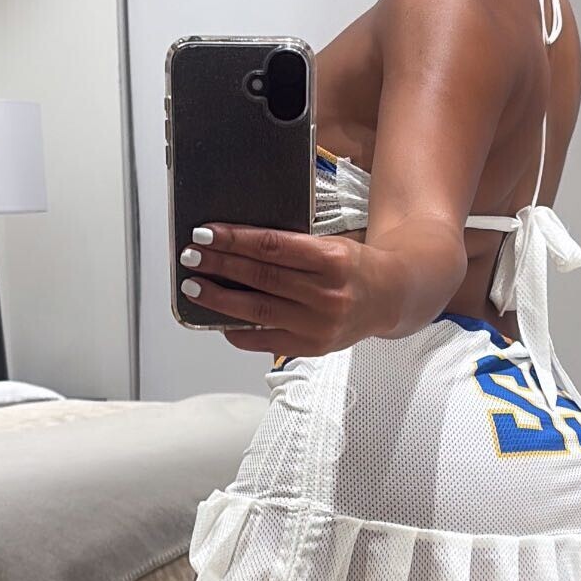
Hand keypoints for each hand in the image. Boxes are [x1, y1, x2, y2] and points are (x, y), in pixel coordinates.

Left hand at [178, 223, 396, 355]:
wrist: (389, 297)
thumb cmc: (353, 267)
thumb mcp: (330, 245)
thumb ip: (290, 248)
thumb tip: (234, 247)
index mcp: (332, 259)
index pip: (272, 247)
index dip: (234, 240)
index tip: (206, 233)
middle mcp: (327, 294)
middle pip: (261, 277)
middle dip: (220, 265)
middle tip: (191, 256)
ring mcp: (319, 324)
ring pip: (258, 310)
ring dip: (220, 298)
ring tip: (194, 288)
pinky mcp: (312, 347)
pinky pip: (264, 340)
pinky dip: (237, 330)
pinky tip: (218, 319)